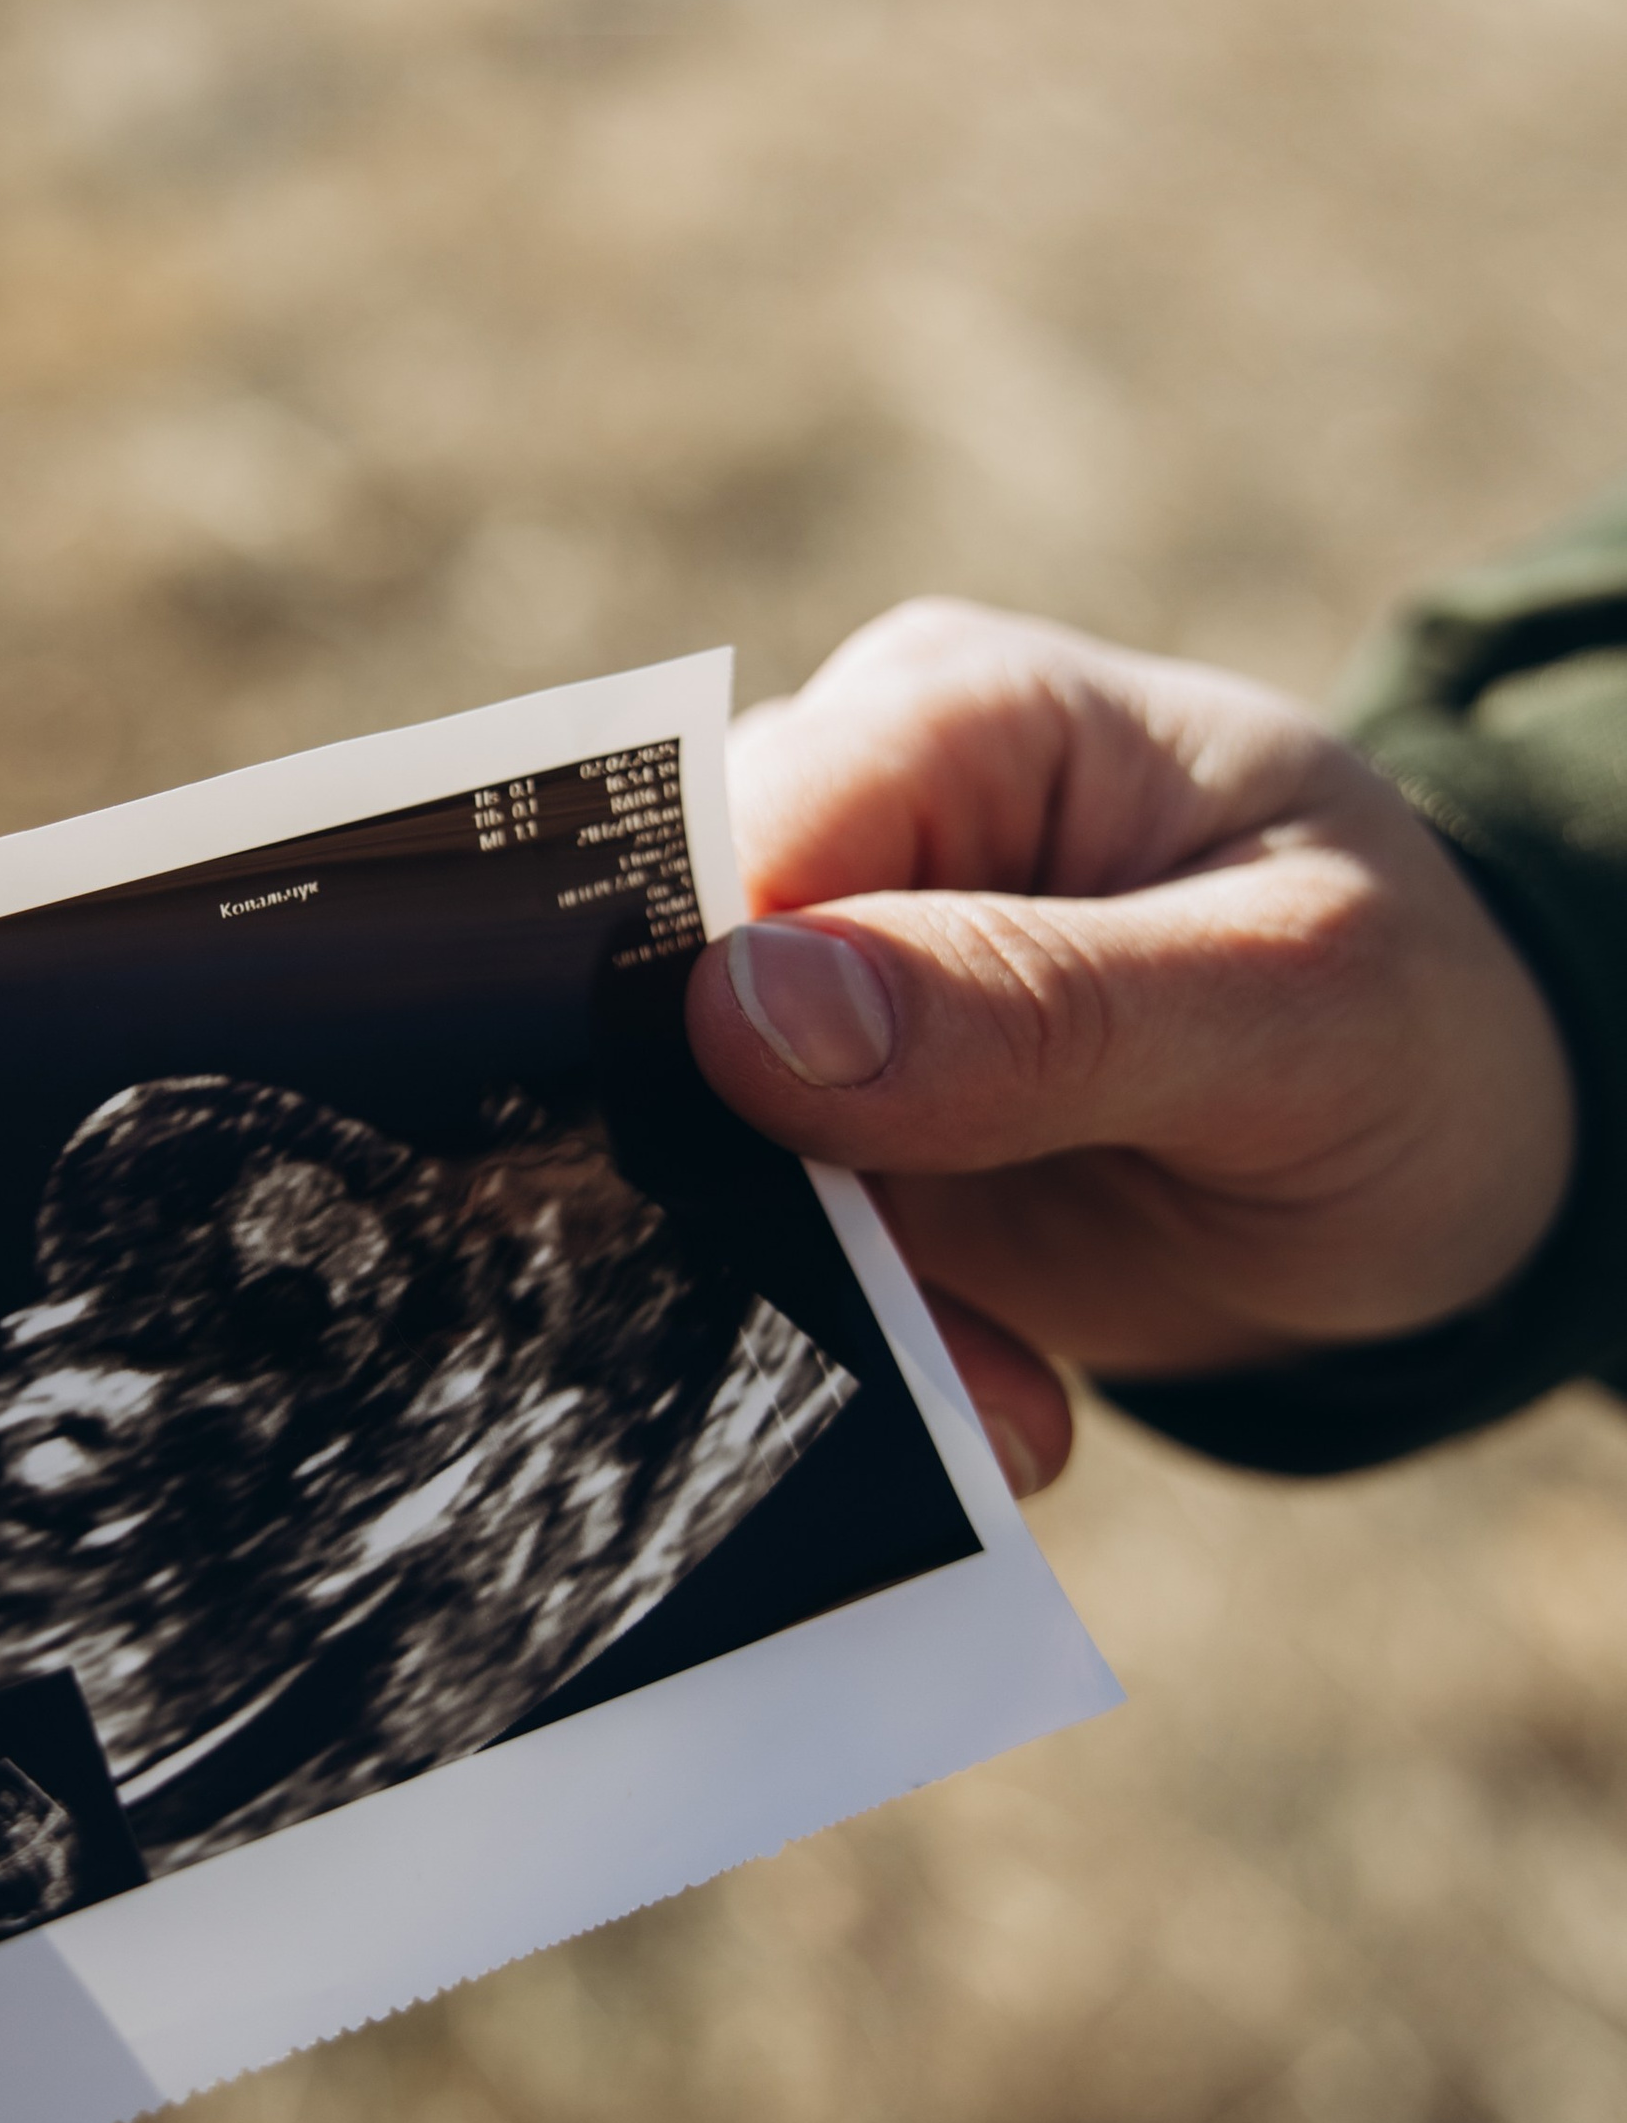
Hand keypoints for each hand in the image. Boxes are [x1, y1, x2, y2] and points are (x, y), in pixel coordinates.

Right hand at [686, 601, 1577, 1494]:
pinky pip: (757, 1264)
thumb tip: (742, 1006)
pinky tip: (1007, 1404)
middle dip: (755, 1190)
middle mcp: (855, 837)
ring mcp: (822, 1007)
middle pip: (670, 994)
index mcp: (954, 719)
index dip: (699, 998)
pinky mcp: (822, 1155)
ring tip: (1000, 1399)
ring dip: (818, 1310)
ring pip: (691, 1156)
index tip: (776, 1166)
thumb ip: (1032, 1005)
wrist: (1451, 1183)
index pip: (741, 829)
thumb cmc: (1409, 1026)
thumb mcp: (1291, 1006)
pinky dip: (858, 1360)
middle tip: (912, 1335)